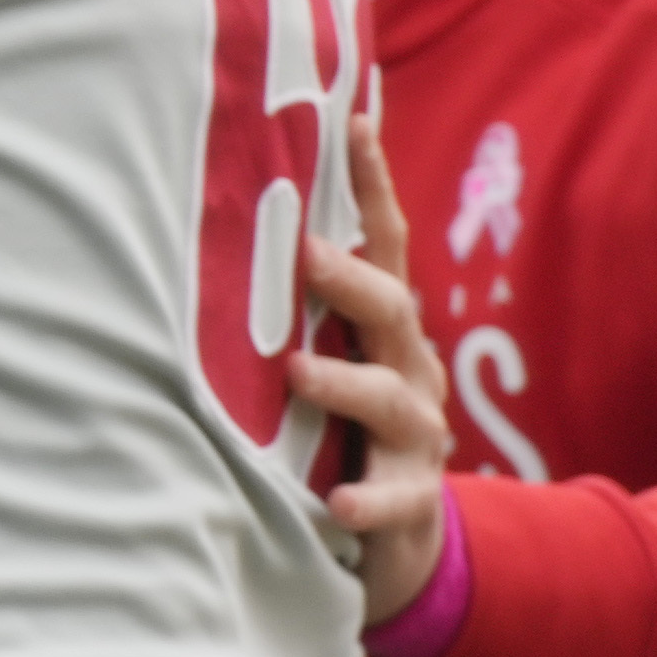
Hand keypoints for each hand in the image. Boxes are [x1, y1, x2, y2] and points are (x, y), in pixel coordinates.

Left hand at [295, 111, 456, 625]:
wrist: (398, 539)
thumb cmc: (342, 429)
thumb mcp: (332, 356)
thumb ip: (301, 302)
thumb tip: (240, 217)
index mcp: (385, 327)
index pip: (383, 244)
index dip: (373, 183)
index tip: (357, 118)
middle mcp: (409, 369)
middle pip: (389, 309)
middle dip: (349, 280)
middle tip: (302, 253)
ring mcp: (416, 435)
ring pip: (388, 399)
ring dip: (344, 383)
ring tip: (297, 373)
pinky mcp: (412, 499)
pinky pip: (394, 499)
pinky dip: (366, 500)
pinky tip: (335, 503)